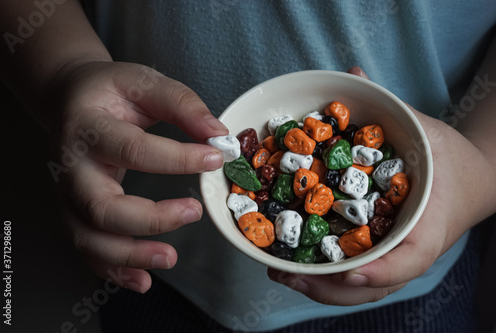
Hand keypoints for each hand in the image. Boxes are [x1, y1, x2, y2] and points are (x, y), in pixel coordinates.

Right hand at [49, 61, 227, 292]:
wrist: (71, 101)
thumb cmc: (111, 92)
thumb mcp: (144, 82)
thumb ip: (181, 104)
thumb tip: (218, 135)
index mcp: (88, 128)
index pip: (132, 150)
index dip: (176, 159)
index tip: (215, 158)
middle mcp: (70, 166)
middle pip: (102, 207)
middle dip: (151, 219)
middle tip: (194, 212)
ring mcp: (68, 194)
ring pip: (90, 238)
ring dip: (130, 255)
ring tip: (170, 258)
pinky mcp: (75, 212)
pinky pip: (88, 249)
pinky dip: (114, 270)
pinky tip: (143, 280)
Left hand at [268, 66, 494, 304]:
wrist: (473, 181)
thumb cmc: (451, 160)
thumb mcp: (427, 130)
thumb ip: (392, 108)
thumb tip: (354, 73)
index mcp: (430, 222)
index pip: (412, 257)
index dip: (381, 269)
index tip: (351, 270)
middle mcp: (411, 247)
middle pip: (374, 284)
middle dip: (329, 286)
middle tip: (288, 275)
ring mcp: (398, 256)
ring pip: (362, 288)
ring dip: (321, 287)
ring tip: (281, 274)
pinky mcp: (386, 254)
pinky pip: (357, 274)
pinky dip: (328, 277)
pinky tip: (297, 267)